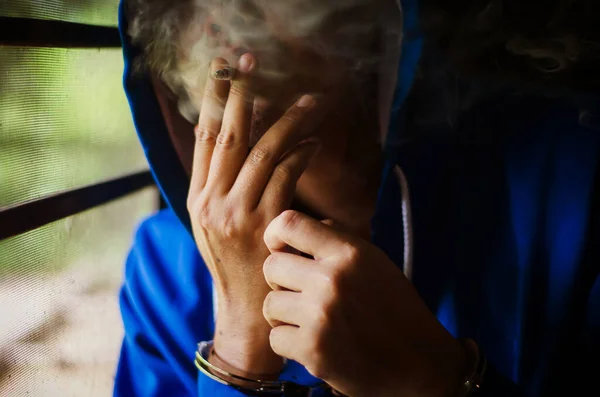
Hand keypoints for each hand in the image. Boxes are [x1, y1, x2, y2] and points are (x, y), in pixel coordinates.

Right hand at [187, 54, 320, 374]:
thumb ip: (218, 185)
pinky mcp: (266, 225)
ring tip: (308, 102)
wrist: (245, 310)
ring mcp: (237, 214)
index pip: (203, 138)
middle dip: (243, 93)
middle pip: (229, 135)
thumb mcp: (213, 225)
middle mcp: (212, 202)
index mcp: (197, 198)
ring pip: (263, 151)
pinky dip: (301, 155)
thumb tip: (233, 138)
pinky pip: (286, 176)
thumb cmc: (235, 263)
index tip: (225, 70)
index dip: (214, 99)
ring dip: (288, 121)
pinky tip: (312, 143)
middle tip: (253, 63)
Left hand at [262, 211, 466, 396]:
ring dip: (285, 317)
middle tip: (302, 296)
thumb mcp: (375, 262)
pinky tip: (315, 346)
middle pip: (271, 266)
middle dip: (281, 282)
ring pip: (270, 304)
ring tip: (310, 323)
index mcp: (349, 252)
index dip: (275, 236)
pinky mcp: (313, 350)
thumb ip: (338, 242)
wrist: (420, 365)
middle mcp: (332, 278)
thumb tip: (294, 231)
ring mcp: (320, 314)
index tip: (281, 250)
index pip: (288, 224)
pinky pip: (275, 339)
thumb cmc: (396, 311)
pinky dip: (290, 346)